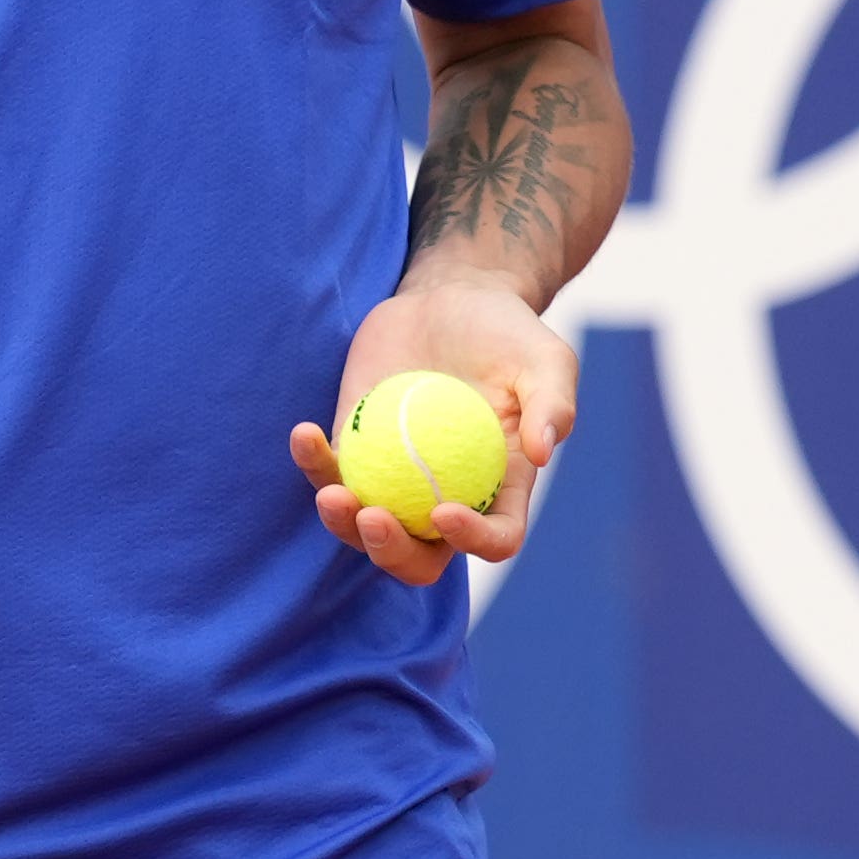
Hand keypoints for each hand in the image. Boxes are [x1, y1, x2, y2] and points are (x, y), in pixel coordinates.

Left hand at [299, 274, 575, 586]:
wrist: (451, 300)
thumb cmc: (507, 333)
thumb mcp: (545, 359)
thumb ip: (553, 403)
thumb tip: (543, 452)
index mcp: (500, 490)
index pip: (496, 538)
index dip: (473, 541)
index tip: (444, 511)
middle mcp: (447, 497)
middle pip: (421, 558)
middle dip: (392, 554)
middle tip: (373, 516)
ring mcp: (396, 480)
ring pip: (364, 529)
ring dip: (343, 524)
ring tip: (331, 493)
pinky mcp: (356, 451)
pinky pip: (329, 471)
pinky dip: (314, 462)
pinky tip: (305, 434)